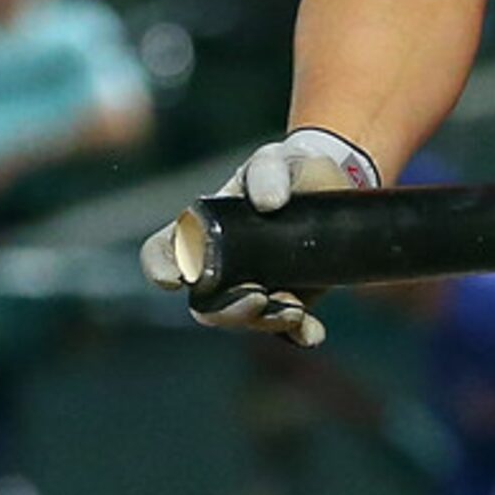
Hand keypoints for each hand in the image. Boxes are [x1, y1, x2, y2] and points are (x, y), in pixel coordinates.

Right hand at [139, 127, 377, 346]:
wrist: (334, 184)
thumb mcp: (278, 159)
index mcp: (203, 230)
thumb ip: (268, 170)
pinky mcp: (289, 299)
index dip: (159, 267)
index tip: (175, 279)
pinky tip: (312, 333)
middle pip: (205, 303)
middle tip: (258, 299)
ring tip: (296, 312)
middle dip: (227, 310)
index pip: (163, 251)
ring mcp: (254, 287)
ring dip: (264, 322)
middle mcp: (221, 267)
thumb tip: (268, 204)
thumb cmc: (290, 169)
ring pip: (243, 318)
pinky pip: (285, 329)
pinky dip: (298, 334)